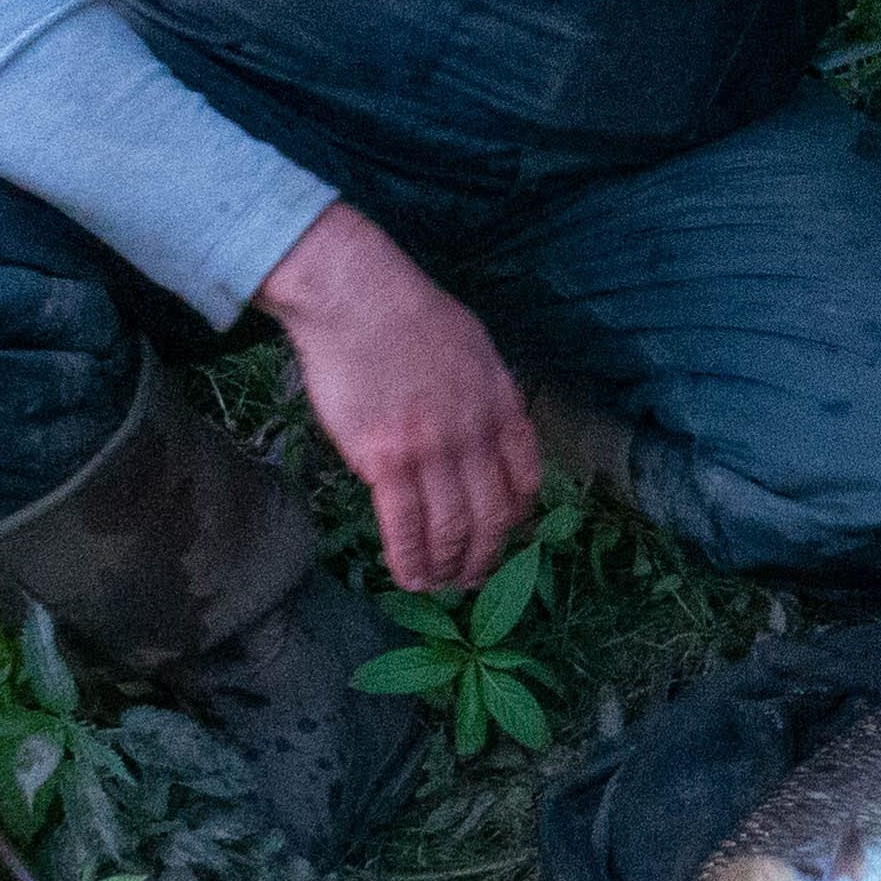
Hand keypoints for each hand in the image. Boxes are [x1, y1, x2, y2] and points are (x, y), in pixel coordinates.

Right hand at [254, 203, 541, 593]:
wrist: (356, 295)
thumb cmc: (407, 313)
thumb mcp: (474, 347)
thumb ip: (486, 395)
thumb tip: (485, 431)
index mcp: (501, 405)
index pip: (524, 481)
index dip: (516, 520)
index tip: (503, 536)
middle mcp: (475, 434)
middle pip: (493, 517)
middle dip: (485, 557)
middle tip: (472, 578)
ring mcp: (433, 451)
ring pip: (452, 529)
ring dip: (448, 568)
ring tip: (439, 585)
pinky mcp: (386, 461)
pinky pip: (406, 527)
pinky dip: (411, 560)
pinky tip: (408, 578)